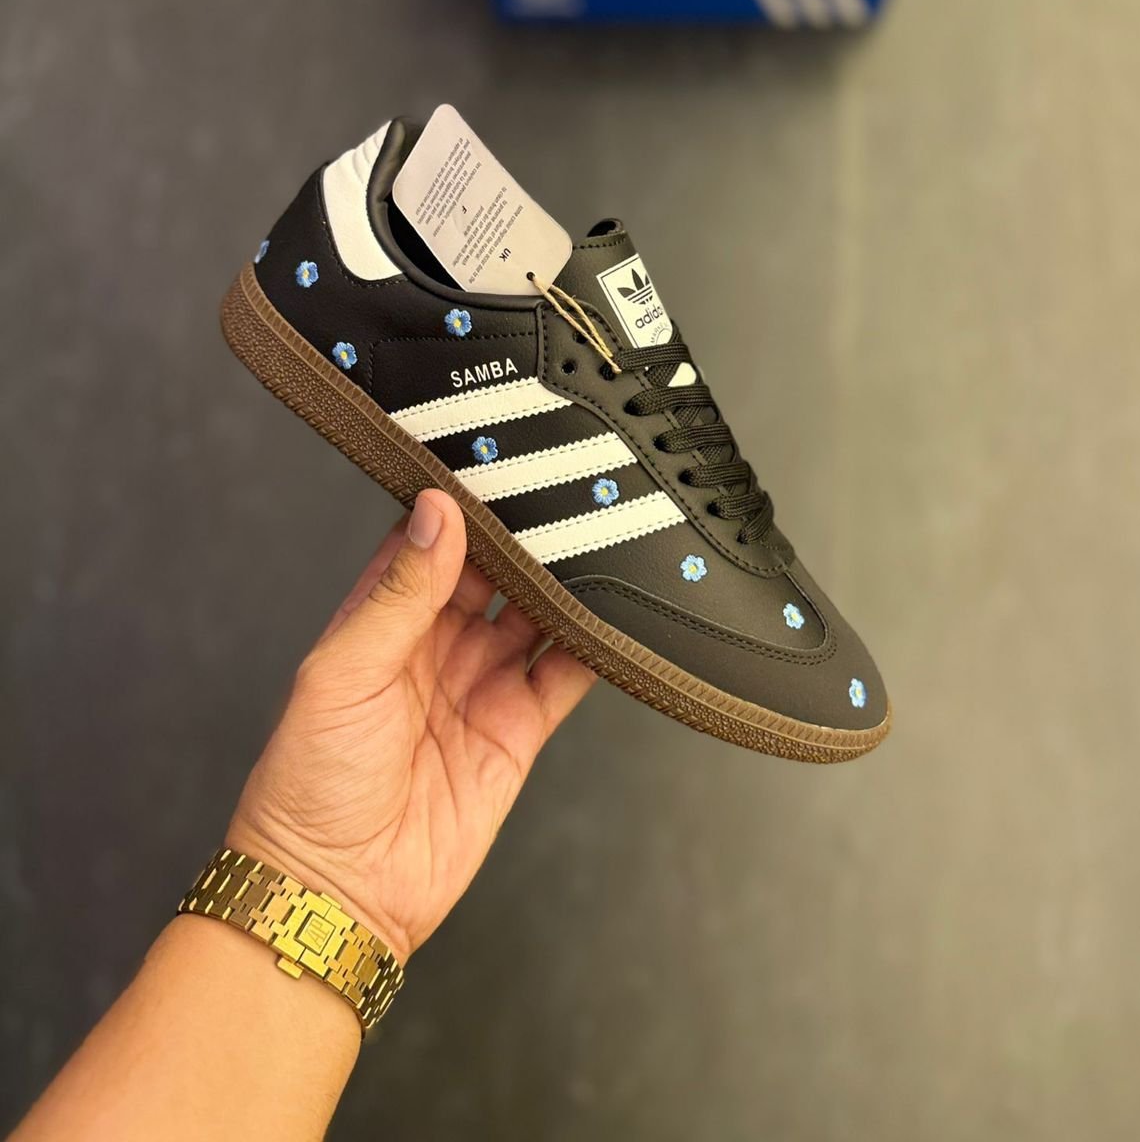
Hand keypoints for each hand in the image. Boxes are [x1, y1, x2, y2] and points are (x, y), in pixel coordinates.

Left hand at [227, 490, 595, 962]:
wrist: (336, 894)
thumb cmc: (308, 785)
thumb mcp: (343, 673)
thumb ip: (398, 594)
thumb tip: (435, 512)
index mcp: (381, 620)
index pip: (430, 542)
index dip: (462, 504)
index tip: (500, 463)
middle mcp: (434, 646)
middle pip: (492, 575)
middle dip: (525, 539)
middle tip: (566, 491)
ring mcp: (478, 687)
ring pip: (534, 617)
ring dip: (564, 586)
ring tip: (600, 542)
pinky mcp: (516, 733)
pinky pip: (563, 678)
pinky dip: (594, 649)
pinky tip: (615, 617)